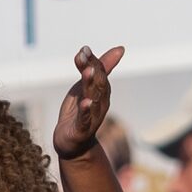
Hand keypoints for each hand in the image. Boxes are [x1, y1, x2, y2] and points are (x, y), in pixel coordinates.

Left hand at [53, 45, 123, 159]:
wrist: (71, 142)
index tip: (83, 50)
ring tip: (88, 72)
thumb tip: (121, 49)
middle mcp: (100, 103)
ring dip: (90, 85)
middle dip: (93, 69)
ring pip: (93, 99)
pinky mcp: (82, 129)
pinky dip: (86, 111)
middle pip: (99, 84)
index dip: (92, 61)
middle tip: (85, 56)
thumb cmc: (80, 110)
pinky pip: (86, 119)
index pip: (100, 73)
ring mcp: (92, 116)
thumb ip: (99, 67)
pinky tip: (85, 102)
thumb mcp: (86, 86)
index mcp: (102, 91)